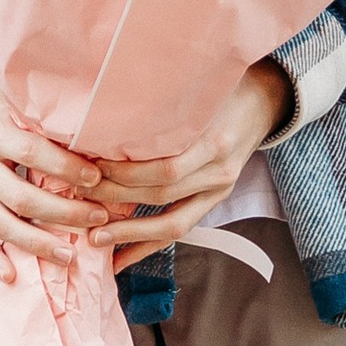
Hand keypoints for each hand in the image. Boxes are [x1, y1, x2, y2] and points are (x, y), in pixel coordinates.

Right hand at [0, 2, 110, 284]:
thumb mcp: (17, 99)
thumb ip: (46, 118)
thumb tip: (97, 132)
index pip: (33, 153)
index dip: (65, 168)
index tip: (96, 177)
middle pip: (21, 197)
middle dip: (63, 212)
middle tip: (98, 217)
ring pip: (1, 223)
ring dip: (35, 243)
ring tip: (68, 256)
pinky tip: (12, 276)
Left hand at [89, 63, 293, 272]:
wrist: (266, 101)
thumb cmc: (225, 86)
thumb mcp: (198, 86)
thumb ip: (164, 102)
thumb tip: (108, 111)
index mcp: (214, 140)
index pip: (165, 167)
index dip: (125, 171)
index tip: (89, 166)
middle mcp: (218, 170)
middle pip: (162, 194)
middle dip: (117, 199)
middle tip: (79, 198)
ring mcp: (219, 189)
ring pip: (172, 221)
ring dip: (130, 232)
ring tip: (94, 238)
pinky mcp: (216, 199)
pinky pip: (181, 229)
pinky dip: (149, 247)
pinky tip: (121, 259)